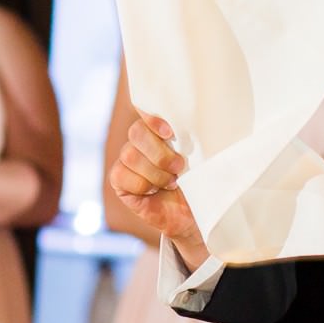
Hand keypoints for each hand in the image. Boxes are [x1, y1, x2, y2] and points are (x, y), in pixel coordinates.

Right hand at [108, 111, 202, 251]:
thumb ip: (196, 140)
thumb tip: (203, 126)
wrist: (193, 213)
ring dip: (155, 173)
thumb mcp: (204, 158)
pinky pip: (121, 175)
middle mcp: (140, 140)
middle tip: (180, 168)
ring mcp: (127, 159)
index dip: (152, 117)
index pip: (146, 109)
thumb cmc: (199, 182)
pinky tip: (154, 192)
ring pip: (130, 156)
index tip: (170, 132)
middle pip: (137, 132)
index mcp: (160, 128)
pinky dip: (142, 185)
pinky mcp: (119, 179)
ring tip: (171, 182)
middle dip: (160, 154)